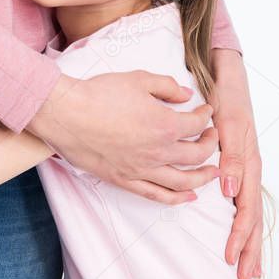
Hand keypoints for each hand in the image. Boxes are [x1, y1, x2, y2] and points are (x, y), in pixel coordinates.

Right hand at [27, 70, 221, 204]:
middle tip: (212, 138)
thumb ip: (167, 86)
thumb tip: (186, 94)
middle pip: (197, 155)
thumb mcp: (138, 79)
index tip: (206, 111)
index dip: (206, 116)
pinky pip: (157, 195)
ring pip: (183, 182)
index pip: (197, 124)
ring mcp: (142, 169)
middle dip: (210, 146)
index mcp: (165, 124)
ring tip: (212, 173)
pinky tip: (188, 197)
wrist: (66, 114)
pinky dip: (177, 199)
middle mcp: (158, 151)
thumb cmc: (99, 94)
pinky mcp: (125, 180)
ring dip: (203, 178)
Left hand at [209, 48, 263, 278]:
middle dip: (249, 250)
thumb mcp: (228, 124)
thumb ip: (230, 157)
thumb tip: (229, 191)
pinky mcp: (239, 167)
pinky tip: (241, 238)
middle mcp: (250, 171)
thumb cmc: (228, 100)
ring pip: (251, 214)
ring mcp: (246, 170)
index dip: (239, 236)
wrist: (229, 78)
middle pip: (253, 219)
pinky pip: (244, 202)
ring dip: (249, 243)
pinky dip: (244, 225)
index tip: (230, 258)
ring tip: (248, 270)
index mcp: (249, 164)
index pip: (246, 209)